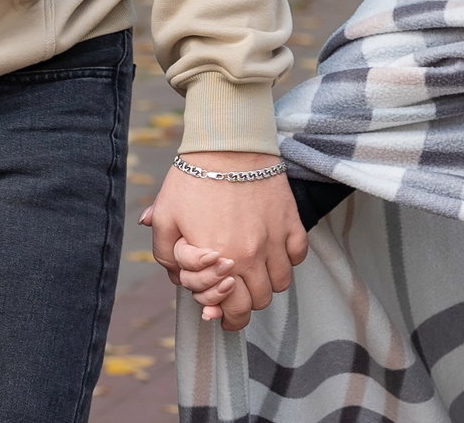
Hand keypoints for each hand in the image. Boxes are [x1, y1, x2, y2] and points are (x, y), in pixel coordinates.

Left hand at [142, 154, 306, 330]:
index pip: (233, 310)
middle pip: (259, 301)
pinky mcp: (291, 220)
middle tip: (237, 295)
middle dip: (246, 304)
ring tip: (255, 273)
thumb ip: (165, 256)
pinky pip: (299, 255)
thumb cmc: (192, 179)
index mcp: (219, 261)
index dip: (228, 319)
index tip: (222, 316)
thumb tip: (178, 279)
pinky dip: (289, 260)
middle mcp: (252, 255)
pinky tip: (274, 252)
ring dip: (268, 284)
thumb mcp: (165, 219)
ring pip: (281, 283)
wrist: (228, 144)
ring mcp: (275, 238)